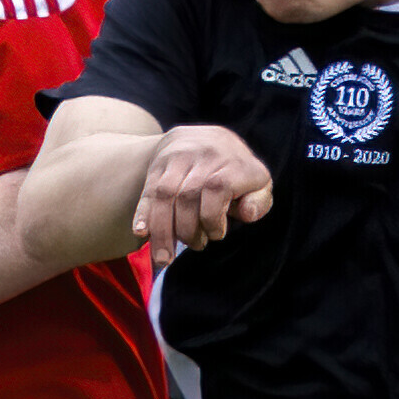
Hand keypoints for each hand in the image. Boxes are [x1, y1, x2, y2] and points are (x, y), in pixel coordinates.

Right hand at [133, 123, 273, 267]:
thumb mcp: (258, 184)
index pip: (217, 187)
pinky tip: (141, 233)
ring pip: (164, 194)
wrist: (208, 139)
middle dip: (187, 230)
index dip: (213, 218)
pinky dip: (143, 213)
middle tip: (196, 246)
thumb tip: (246, 214)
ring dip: (162, 230)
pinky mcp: (159, 163)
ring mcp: (179, 156)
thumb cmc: (237, 174)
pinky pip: (149, 190)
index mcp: (233, 161)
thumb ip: (258, 202)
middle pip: (187, 195)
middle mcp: (205, 153)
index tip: (216, 234)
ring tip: (163, 259)